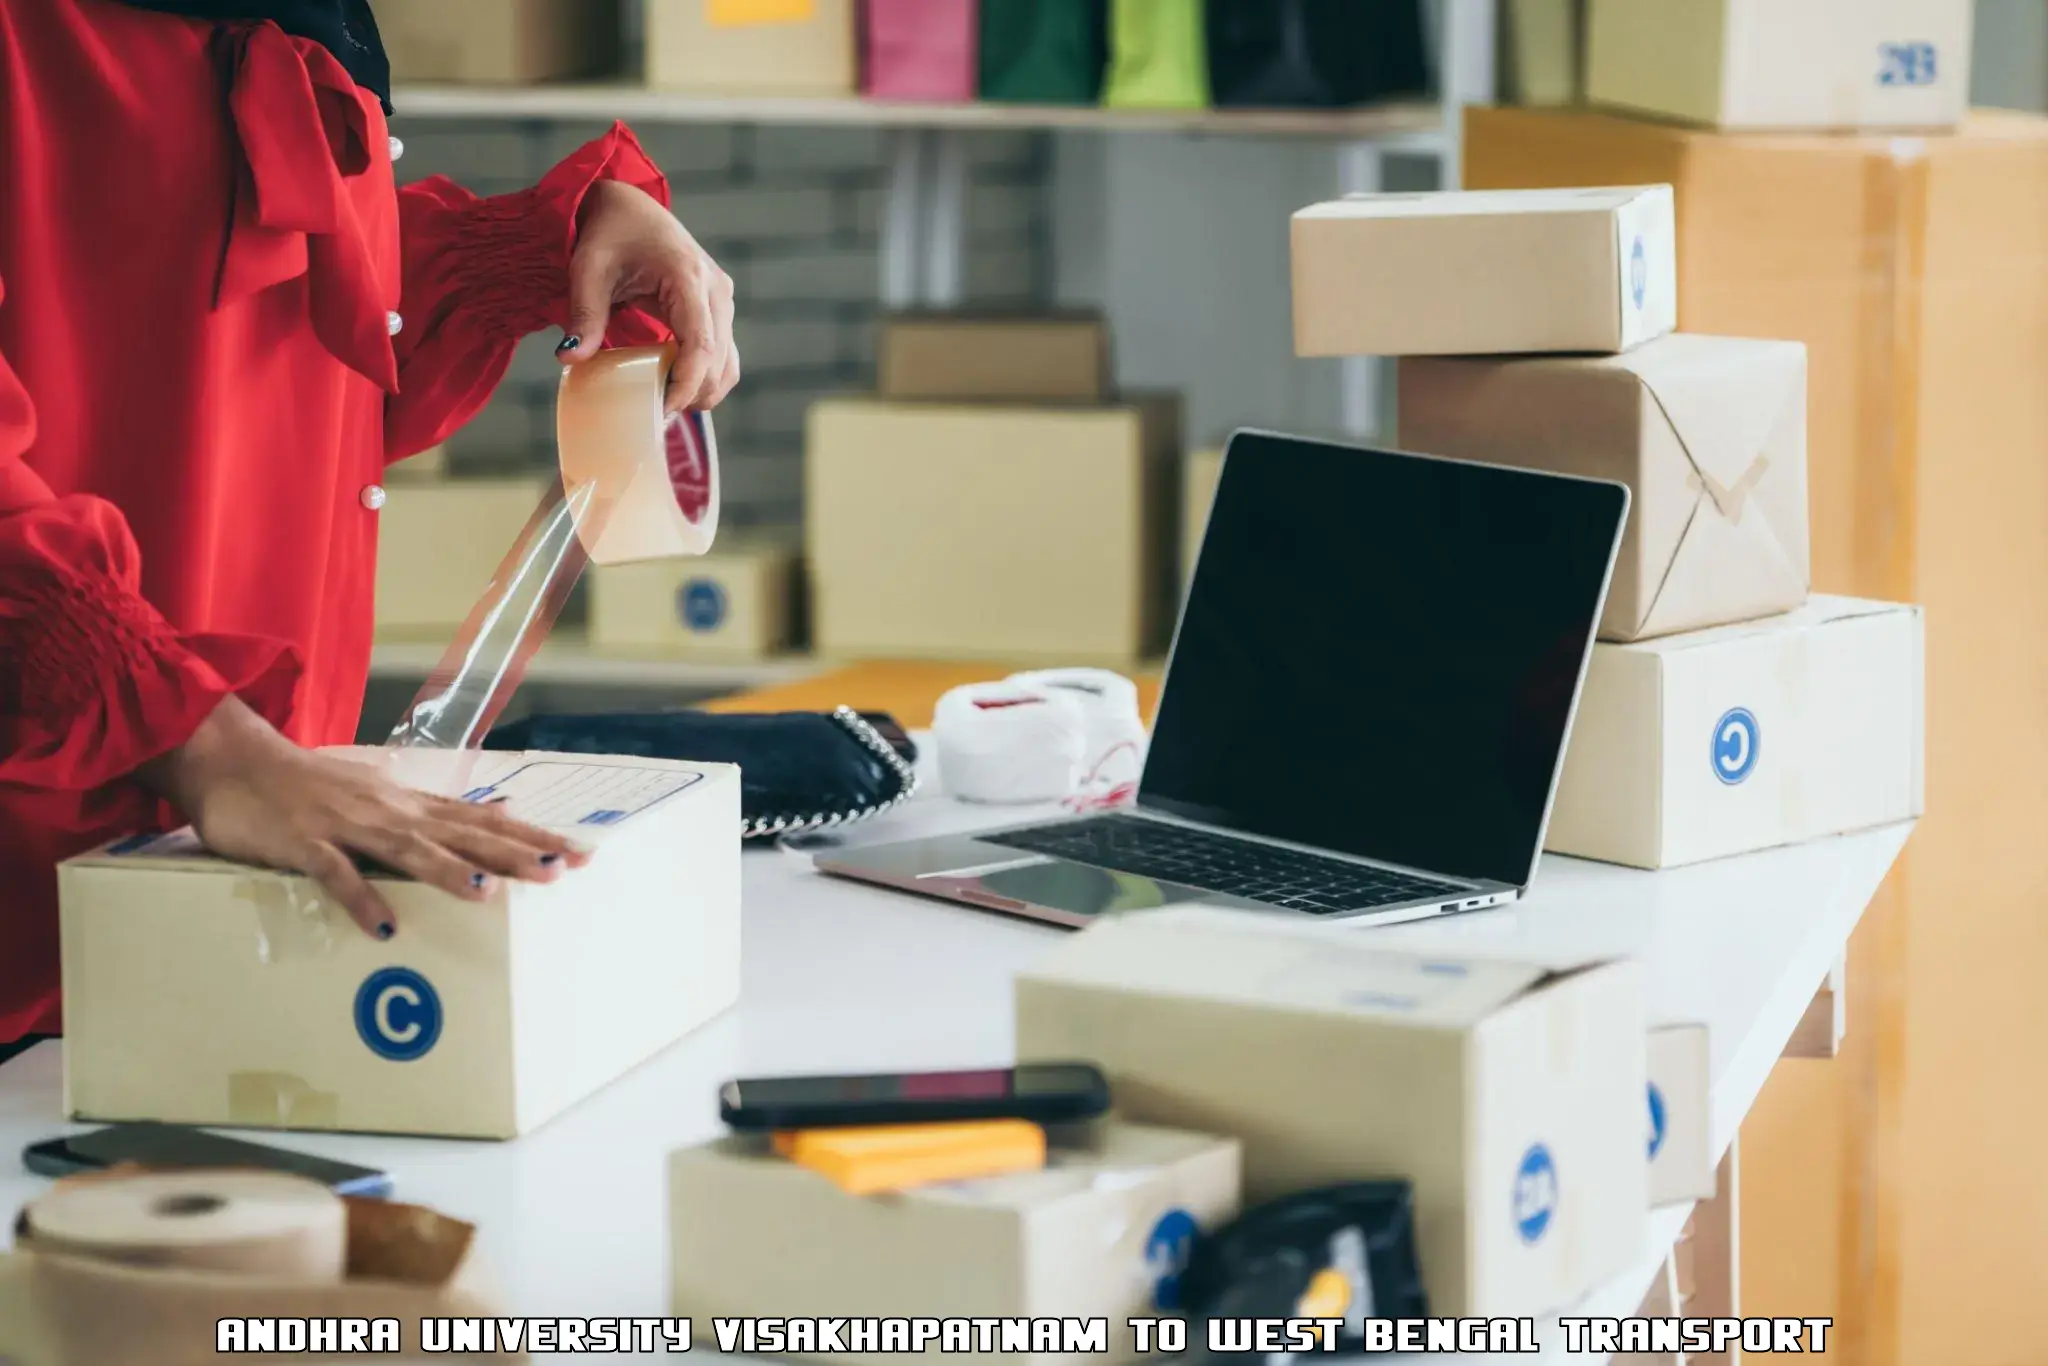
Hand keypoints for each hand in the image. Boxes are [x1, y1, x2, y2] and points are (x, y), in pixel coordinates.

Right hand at [137, 698, 589, 940]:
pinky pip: (336, 875)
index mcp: (408, 805)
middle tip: (561, 870)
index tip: (580, 852)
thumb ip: (425, 810)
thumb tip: (482, 810)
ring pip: (408, 849)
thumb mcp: (377, 793)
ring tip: (489, 894)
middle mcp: (389, 811)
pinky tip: (385, 927)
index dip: (532, 836)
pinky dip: (361, 899)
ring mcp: (347, 825)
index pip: (483, 820)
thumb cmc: (308, 785)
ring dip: (448, 872)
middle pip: (462, 835)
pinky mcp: (304, 843)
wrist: (234, 760)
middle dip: (513, 854)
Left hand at [557, 179, 740, 413]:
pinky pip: (722, 353)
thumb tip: (571, 358)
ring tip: (667, 405)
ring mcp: (721, 298)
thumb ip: (584, 314)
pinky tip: (675, 386)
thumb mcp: (588, 269)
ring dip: (704, 390)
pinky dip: (705, 376)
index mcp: (687, 277)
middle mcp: (715, 289)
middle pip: (720, 360)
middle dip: (693, 394)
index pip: (701, 344)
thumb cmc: (608, 232)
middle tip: (656, 416)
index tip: (663, 409)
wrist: (628, 205)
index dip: (686, 384)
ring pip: (728, 362)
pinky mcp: (717, 307)